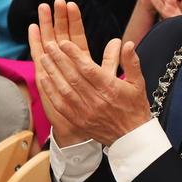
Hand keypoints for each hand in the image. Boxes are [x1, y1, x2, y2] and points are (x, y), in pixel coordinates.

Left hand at [32, 1, 151, 145]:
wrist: (131, 138)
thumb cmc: (134, 108)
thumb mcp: (138, 83)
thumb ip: (131, 62)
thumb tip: (127, 43)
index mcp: (110, 89)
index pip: (89, 69)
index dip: (75, 55)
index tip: (64, 43)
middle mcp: (96, 100)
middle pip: (73, 77)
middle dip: (59, 59)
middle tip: (49, 45)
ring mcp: (85, 111)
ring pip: (64, 89)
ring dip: (52, 72)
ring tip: (43, 57)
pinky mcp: (78, 120)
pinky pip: (61, 104)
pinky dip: (51, 91)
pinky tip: (44, 79)